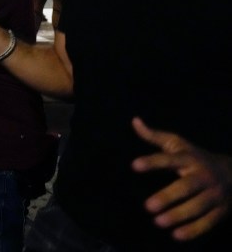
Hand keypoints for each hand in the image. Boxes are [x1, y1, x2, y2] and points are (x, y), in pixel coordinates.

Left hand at [131, 117, 231, 240]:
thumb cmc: (196, 158)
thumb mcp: (178, 144)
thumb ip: (155, 137)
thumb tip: (135, 121)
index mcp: (191, 158)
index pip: (170, 159)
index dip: (153, 162)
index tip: (134, 165)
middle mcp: (204, 176)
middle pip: (187, 186)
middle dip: (168, 197)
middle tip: (147, 206)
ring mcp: (215, 194)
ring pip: (198, 206)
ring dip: (179, 215)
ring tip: (158, 222)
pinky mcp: (222, 210)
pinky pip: (209, 222)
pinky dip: (194, 230)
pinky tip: (177, 235)